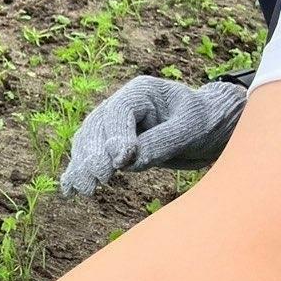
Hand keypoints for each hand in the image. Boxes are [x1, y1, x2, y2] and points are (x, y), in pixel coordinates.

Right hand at [61, 75, 246, 196]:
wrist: (210, 128)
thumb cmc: (205, 122)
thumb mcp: (190, 129)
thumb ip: (162, 142)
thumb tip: (129, 161)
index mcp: (141, 92)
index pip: (118, 112)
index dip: (115, 137)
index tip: (120, 164)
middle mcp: (121, 103)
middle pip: (97, 127)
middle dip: (94, 155)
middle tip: (97, 181)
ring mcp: (113, 122)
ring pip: (88, 141)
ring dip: (83, 165)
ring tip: (83, 189)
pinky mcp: (112, 141)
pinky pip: (90, 153)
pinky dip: (79, 169)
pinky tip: (70, 187)